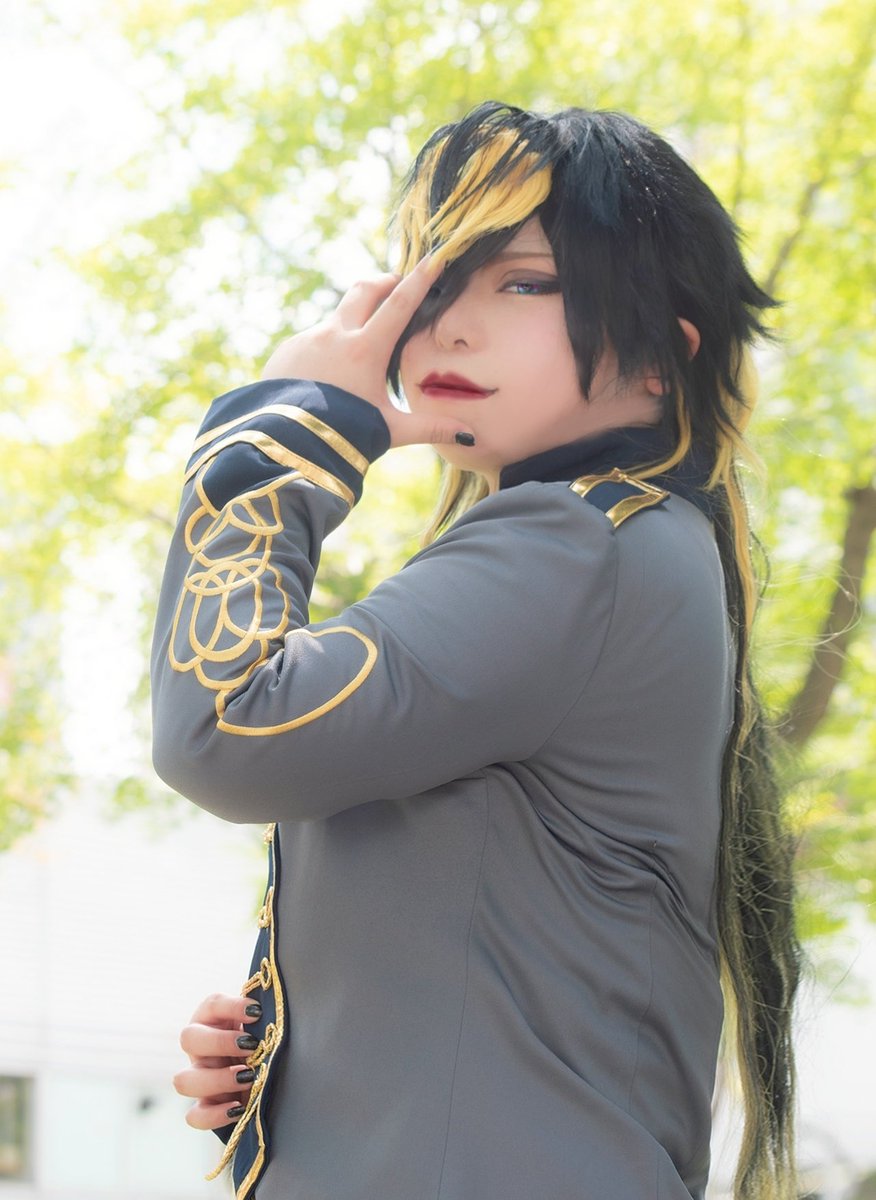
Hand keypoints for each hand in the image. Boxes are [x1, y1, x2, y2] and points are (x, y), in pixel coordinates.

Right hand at [174, 993, 260, 1129]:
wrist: (264, 1073)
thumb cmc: (262, 1040)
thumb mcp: (262, 1024)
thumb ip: (262, 1018)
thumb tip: (270, 1012)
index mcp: (213, 1019)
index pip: (212, 1004)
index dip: (231, 1006)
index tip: (256, 1012)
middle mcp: (199, 1047)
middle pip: (188, 1038)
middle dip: (220, 1042)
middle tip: (251, 1046)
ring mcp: (198, 1077)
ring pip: (183, 1080)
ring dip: (217, 1079)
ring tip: (248, 1077)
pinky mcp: (205, 1105)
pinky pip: (194, 1116)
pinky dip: (215, 1114)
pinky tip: (239, 1108)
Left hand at [260, 256, 474, 449]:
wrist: (286, 444)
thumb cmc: (344, 436)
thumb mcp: (390, 430)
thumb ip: (429, 428)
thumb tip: (467, 434)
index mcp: (366, 349)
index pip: (400, 304)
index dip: (419, 280)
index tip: (433, 259)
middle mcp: (335, 335)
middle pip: (364, 290)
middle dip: (384, 282)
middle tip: (395, 284)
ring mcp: (308, 340)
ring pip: (336, 321)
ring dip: (352, 326)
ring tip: (357, 354)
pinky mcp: (287, 351)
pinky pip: (311, 342)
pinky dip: (324, 351)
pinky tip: (325, 377)